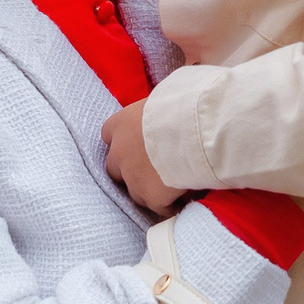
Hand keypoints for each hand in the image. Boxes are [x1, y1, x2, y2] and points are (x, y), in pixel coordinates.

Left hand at [101, 99, 186, 213]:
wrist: (194, 130)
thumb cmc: (184, 105)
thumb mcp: (165, 96)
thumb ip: (157, 109)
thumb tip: (174, 99)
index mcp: (121, 123)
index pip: (109, 135)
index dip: (123, 142)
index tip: (137, 145)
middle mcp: (120, 152)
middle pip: (115, 169)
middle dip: (131, 172)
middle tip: (153, 171)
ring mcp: (133, 177)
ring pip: (135, 192)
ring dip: (150, 191)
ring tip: (172, 188)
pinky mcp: (150, 196)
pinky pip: (158, 207)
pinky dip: (169, 206)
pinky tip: (184, 200)